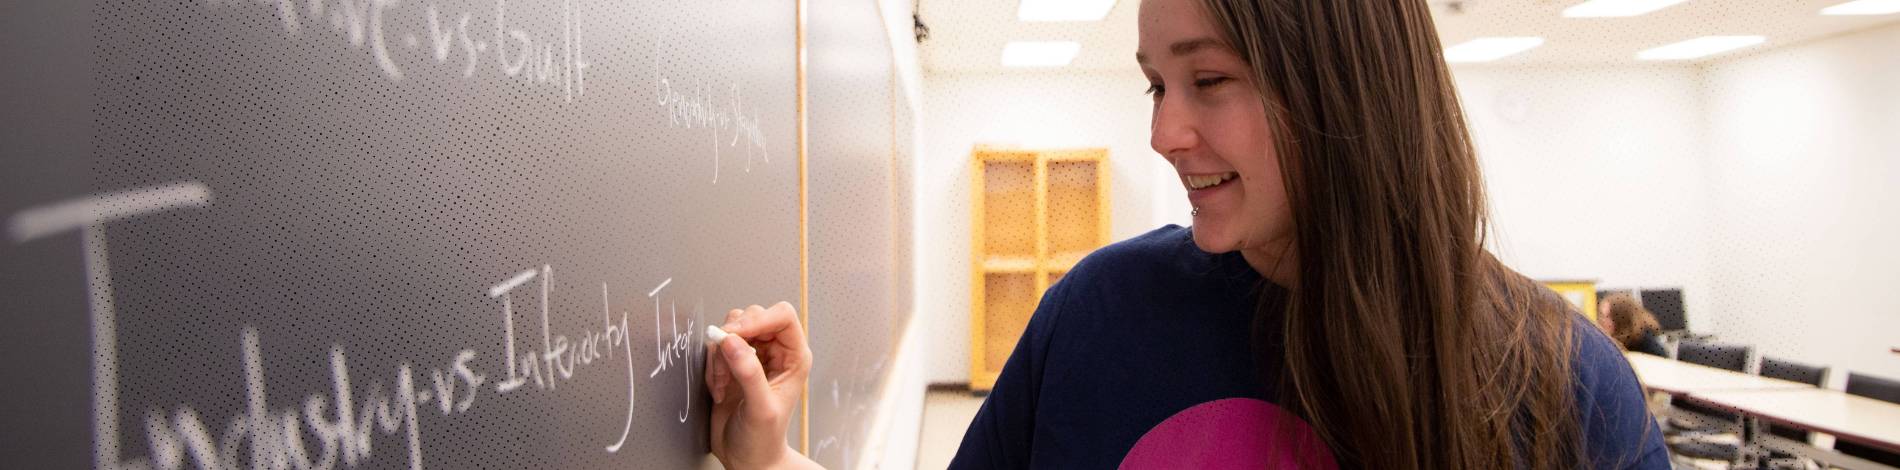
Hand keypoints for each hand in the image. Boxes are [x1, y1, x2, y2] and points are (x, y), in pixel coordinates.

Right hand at [705, 302, 818, 469]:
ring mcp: (752, 355)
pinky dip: (712, 366)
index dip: (758, 318)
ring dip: (720, 356)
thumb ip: (749, 373)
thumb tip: (732, 341)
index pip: (782, 316)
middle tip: (726, 368)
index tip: (735, 334)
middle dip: (733, 339)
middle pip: (752, 316)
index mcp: (794, 357)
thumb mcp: (760, 408)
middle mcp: (775, 351)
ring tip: (725, 385)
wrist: (746, 457)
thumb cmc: (764, 439)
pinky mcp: (731, 362)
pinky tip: (720, 389)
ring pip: (731, 329)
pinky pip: (716, 347)